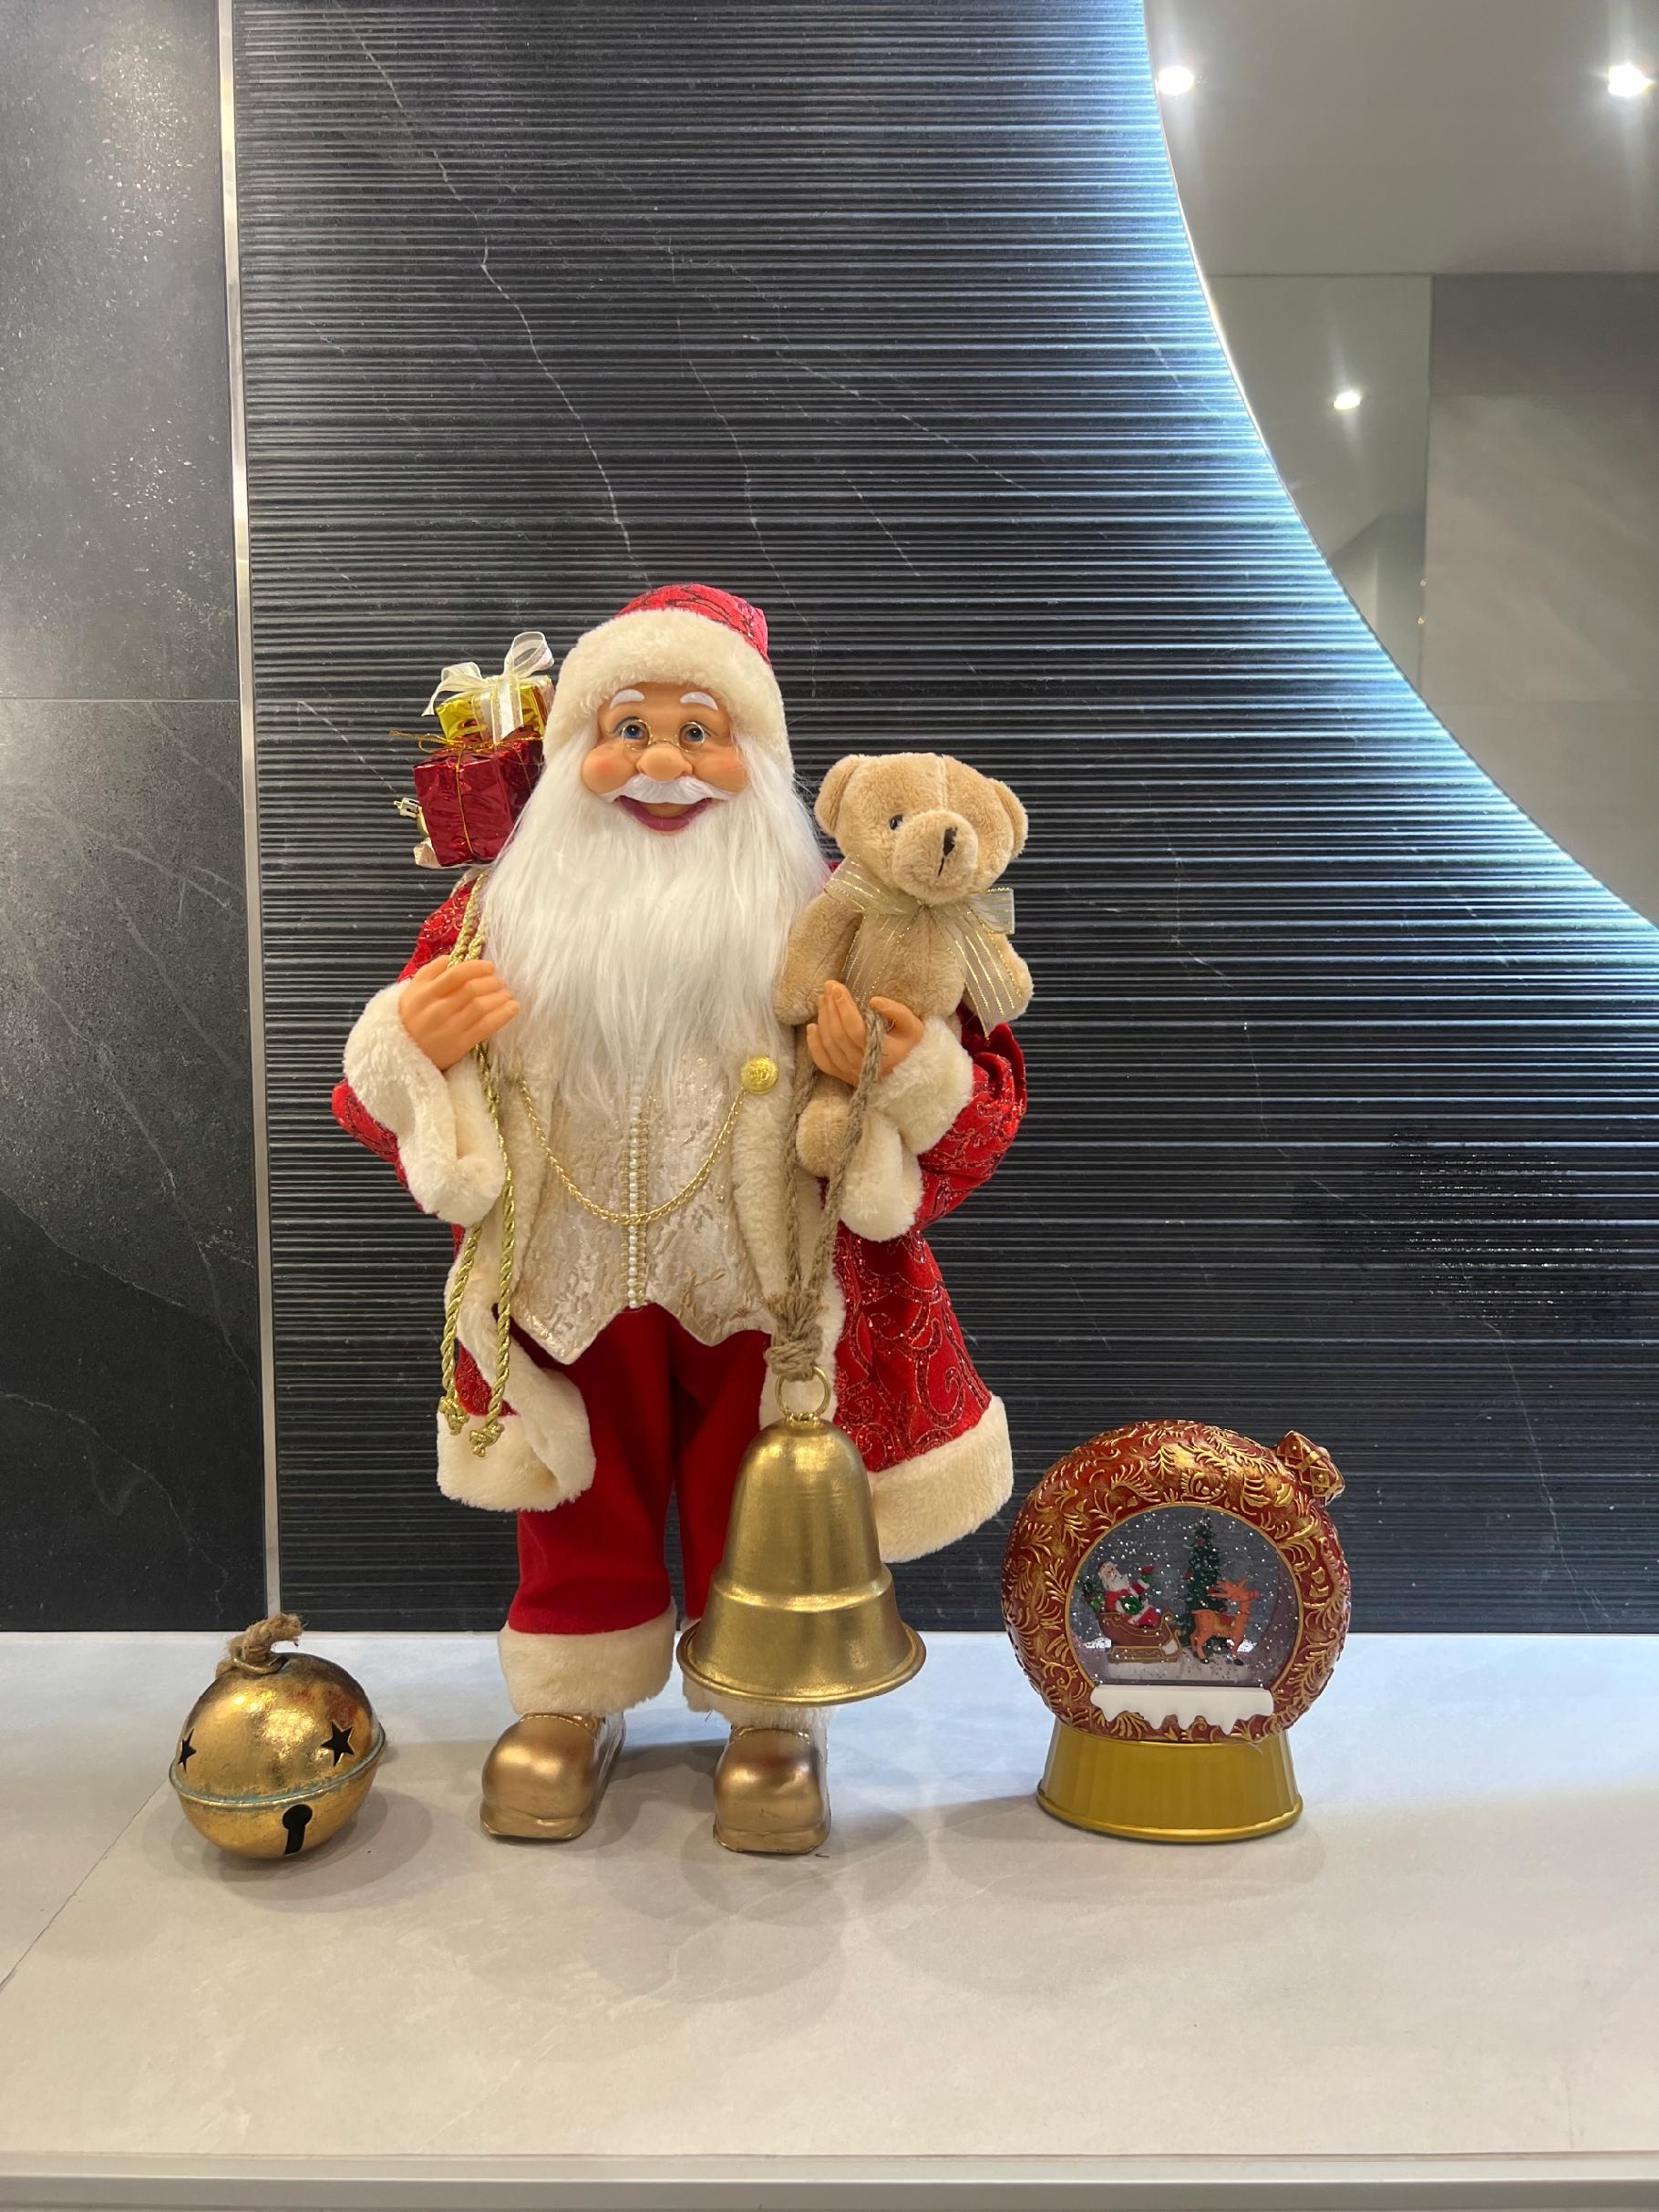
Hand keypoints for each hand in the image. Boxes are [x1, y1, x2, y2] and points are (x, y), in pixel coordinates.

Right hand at [398, 956, 519, 1071]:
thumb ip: (430, 972)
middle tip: (500, 982)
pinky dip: (503, 1015)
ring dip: (500, 997)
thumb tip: (452, 957)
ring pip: (481, 1007)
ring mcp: (450, 1029)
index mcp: (425, 993)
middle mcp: (437, 1010)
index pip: (457, 974)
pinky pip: (486, 1027)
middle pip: (472, 990)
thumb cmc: (412, 1018)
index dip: (478, 967)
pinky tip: (512, 1008)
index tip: (490, 967)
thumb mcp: (412, 991)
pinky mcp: (460, 1045)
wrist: (402, 1055)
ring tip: (507, 994)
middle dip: (492, 982)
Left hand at [806, 980, 923, 1083]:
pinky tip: (813, 1026)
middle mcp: (864, 1066)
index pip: (856, 1029)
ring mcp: (852, 1073)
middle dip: (831, 1008)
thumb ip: (897, 1011)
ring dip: (823, 1019)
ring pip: (829, 1045)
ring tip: (823, 999)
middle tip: (829, 987)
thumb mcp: (913, 1026)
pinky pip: (823, 1062)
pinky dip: (814, 1045)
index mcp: (883, 1054)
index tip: (838, 988)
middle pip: (839, 1035)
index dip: (844, 1007)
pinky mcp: (843, 1076)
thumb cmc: (912, 1046)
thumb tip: (874, 1000)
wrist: (911, 1073)